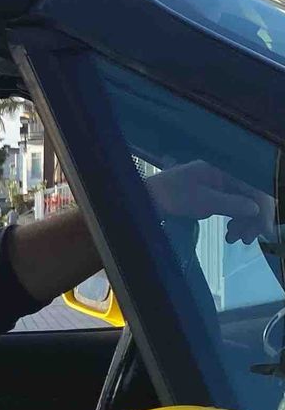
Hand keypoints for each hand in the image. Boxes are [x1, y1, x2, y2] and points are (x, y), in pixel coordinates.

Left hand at [145, 160, 274, 244]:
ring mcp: (218, 184)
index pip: (255, 187)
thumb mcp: (203, 202)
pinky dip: (233, 221)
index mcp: (224, 169)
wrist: (145, 198)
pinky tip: (230, 234)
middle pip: (251, 196)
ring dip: (243, 222)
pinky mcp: (212, 194)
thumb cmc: (171, 196)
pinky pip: (231, 206)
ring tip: (235, 240)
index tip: (264, 231)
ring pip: (242, 203)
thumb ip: (232, 204)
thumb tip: (256, 210)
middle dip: (253, 218)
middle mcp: (224, 174)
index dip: (264, 209)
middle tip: (247, 240)